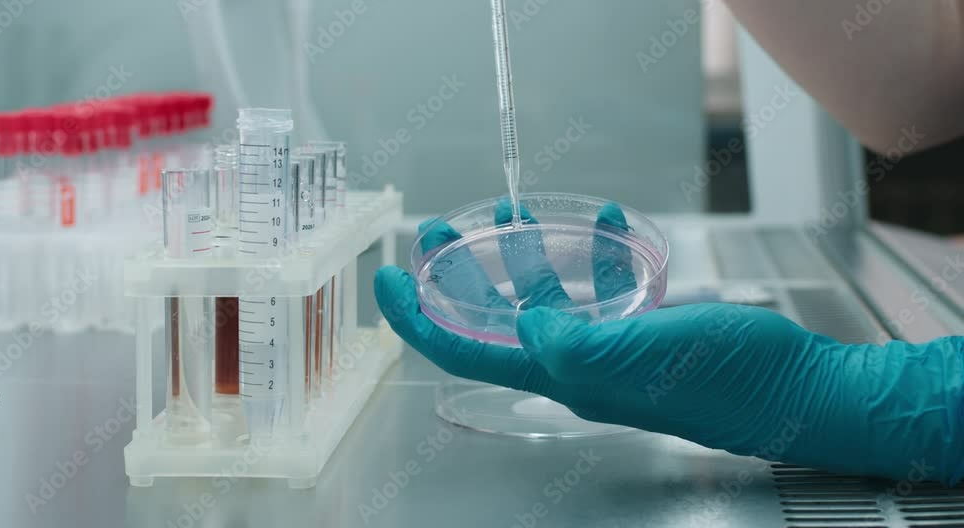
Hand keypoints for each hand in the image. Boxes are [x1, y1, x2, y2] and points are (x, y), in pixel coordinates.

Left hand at [375, 204, 963, 483]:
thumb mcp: (641, 357)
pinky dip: (596, 249)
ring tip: (509, 211)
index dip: (418, 318)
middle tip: (437, 231)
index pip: (466, 350)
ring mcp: (611, 344)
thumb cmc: (726, 377)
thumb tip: (520, 325)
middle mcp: (577, 362)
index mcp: (563, 374)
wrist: (797, 386)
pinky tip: (605, 220)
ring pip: (548, 295)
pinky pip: (605, 283)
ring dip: (523, 253)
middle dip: (460, 275)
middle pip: (496, 318)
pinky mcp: (646, 326)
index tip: (388, 278)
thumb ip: (572, 343)